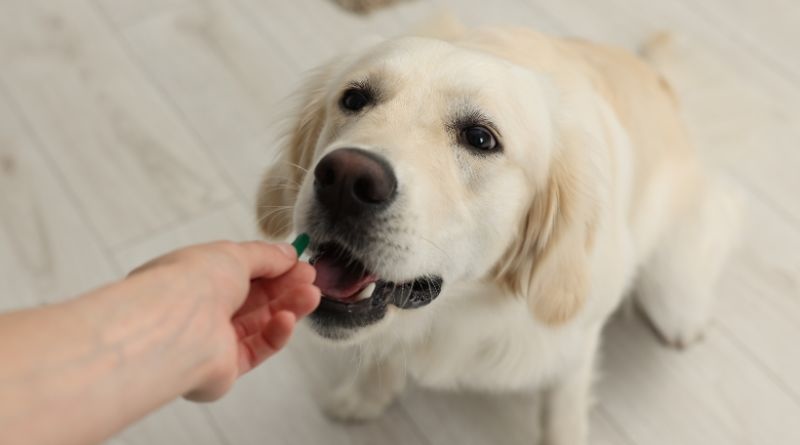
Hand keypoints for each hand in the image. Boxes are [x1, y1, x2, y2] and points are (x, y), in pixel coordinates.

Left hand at [130, 241, 319, 400]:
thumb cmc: (191, 283)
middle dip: (285, 287)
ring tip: (311, 296)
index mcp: (194, 278)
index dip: (271, 267)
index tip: (298, 262)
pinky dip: (276, 334)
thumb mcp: (234, 254)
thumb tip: (288, 253)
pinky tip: (287, 320)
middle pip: (253, 299)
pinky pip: (258, 348)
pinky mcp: (224, 368)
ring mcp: (212, 340)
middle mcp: (200, 309)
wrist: (175, 327)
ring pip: (260, 323)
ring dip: (287, 308)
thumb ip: (265, 255)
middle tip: (311, 278)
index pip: (239, 272)